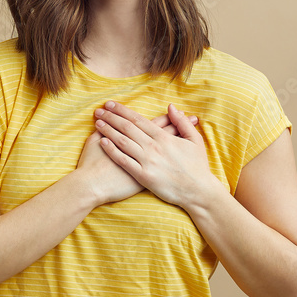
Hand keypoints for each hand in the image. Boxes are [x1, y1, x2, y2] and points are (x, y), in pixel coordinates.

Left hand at [93, 101, 214, 207]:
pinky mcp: (143, 176)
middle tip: (99, 110)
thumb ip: (182, 122)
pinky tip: (102, 142)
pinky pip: (124, 161)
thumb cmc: (197, 166)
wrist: (198, 192)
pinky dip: (112, 150)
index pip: (139, 119)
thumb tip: (171, 107)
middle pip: (127, 128)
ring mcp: (147, 162)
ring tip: (97, 122)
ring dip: (108, 130)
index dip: (123, 110)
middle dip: (111, 117)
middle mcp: (153, 147)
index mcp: (164, 137)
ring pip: (123, 141)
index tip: (111, 104)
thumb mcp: (195, 140)